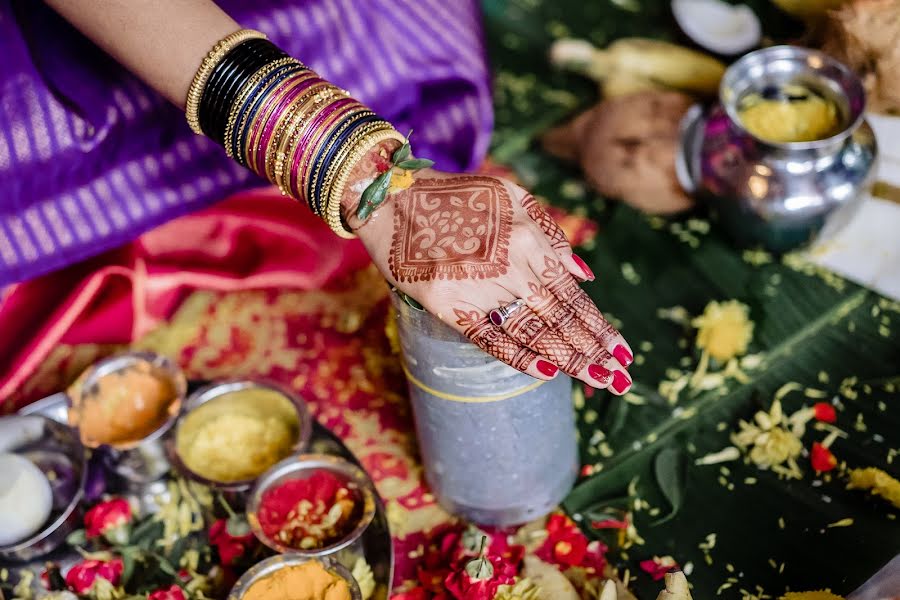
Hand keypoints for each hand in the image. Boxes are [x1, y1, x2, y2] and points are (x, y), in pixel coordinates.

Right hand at [346, 167, 633, 392]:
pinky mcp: (448, 306)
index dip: (600, 327)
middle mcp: (510, 268)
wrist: (392, 200)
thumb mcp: (511, 196)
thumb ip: (551, 233)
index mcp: (528, 241)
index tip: (622, 352)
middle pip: (561, 320)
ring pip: (534, 333)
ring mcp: (479, 290)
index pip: (573, 296)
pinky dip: (518, 356)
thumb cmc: (454, 195)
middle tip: (620, 380)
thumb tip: (585, 273)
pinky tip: (546, 373)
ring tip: (597, 381)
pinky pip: (490, 338)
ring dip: (568, 360)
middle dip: (594, 352)